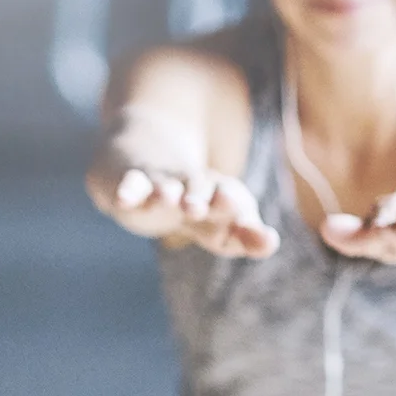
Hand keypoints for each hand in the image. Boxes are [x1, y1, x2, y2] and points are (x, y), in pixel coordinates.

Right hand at [101, 166, 279, 258]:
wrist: (142, 151)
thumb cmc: (187, 197)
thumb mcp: (214, 221)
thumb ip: (241, 237)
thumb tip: (272, 244)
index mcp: (217, 195)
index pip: (236, 208)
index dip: (247, 225)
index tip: (266, 240)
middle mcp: (190, 185)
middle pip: (200, 187)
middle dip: (204, 196)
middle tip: (210, 206)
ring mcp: (158, 181)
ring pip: (164, 184)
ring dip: (166, 190)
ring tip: (169, 198)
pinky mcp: (129, 179)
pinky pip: (129, 183)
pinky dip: (127, 190)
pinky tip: (124, 200)